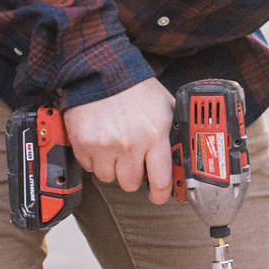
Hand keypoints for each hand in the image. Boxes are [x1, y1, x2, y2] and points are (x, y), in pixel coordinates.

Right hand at [64, 77, 175, 202]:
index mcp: (155, 135)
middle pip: (131, 184)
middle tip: (132, 162)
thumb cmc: (135, 88)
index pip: (161, 181)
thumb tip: (184, 153)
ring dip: (112, 168)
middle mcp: (130, 144)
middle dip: (133, 176)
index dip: (161, 195)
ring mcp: (105, 145)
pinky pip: (89, 167)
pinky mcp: (84, 144)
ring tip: (115, 147)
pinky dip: (94, 159)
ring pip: (108, 178)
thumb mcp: (166, 106)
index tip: (159, 196)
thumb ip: (174, 132)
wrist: (102, 72)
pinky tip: (100, 141)